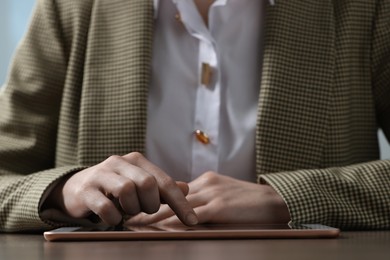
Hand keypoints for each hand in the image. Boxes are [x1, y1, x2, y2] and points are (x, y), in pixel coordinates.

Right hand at [46, 152, 197, 225]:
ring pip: (127, 190)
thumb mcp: (139, 185)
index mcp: (136, 161)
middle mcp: (119, 162)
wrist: (76, 188)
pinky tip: (111, 217)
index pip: (164, 181)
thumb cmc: (114, 188)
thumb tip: (186, 188)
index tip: (192, 221)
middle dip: (150, 204)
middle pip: (147, 183)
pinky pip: (105, 206)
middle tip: (143, 210)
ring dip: (131, 208)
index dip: (180, 202)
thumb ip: (161, 187)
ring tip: (126, 211)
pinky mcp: (86, 190)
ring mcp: (101, 174)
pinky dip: (113, 217)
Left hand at [126, 171, 289, 225]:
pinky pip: (193, 215)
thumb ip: (206, 198)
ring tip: (137, 222)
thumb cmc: (250, 200)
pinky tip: (162, 228)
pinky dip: (175, 222)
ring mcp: (211, 194)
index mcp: (206, 180)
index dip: (157, 198)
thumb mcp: (225, 192)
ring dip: (155, 214)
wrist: (274, 199)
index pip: (175, 189)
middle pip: (171, 195)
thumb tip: (189, 209)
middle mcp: (205, 184)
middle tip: (128, 213)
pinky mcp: (219, 207)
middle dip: (149, 206)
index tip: (139, 204)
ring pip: (176, 205)